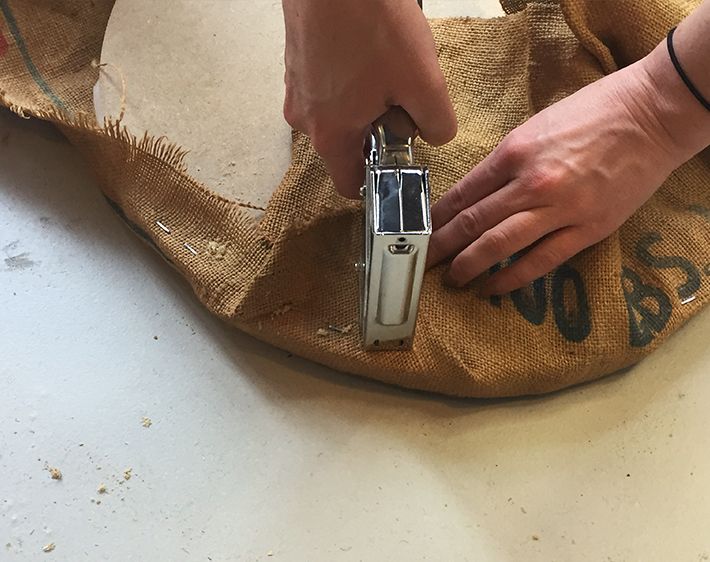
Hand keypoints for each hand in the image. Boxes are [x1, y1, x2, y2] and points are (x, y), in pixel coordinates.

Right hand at [281, 0, 456, 197]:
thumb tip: (434, 135)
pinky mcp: (296, 62)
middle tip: (401, 94)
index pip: (351, 184)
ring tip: (385, 64)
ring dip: (366, 99)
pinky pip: (328, 85)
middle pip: (349, 143)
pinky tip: (367, 48)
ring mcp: (296, 88)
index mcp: (330, 135)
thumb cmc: (368, 22)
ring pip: (339, 112)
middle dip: (378, 128)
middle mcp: (304, 118)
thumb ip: (437, 125)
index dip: (379, 178)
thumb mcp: (423, 82)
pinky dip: (350, 77)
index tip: (398, 158)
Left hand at [426, 44, 707, 295]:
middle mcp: (530, 183)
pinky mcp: (587, 229)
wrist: (652, 114)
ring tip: (451, 279)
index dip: (436, 218)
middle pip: (473, 222)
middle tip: (422, 262)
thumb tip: (477, 192)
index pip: (463, 193)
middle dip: (442, 246)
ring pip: (500, 245)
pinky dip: (512, 278)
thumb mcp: (536, 126)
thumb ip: (506, 162)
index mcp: (514, 152)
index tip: (420, 232)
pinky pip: (541, 261)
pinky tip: (492, 288)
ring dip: (469, 265)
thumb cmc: (594, 112)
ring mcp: (559, 209)